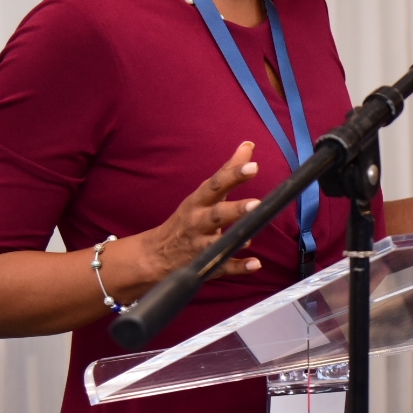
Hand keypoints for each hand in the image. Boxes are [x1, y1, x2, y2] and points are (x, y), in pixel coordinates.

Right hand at [141, 141, 265, 278]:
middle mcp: (197, 222)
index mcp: (198, 202)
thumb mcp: (204, 193)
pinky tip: (255, 263)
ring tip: (251, 236)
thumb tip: (249, 145)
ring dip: (233, 239)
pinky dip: (238, 267)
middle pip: (215, 215)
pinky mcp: (205, 265)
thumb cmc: (189, 217)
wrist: (156, 254)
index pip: (216, 185)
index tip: (252, 165)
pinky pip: (222, 267)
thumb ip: (228, 171)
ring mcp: (199, 246)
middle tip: (256, 203)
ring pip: (215, 243)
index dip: (233, 175)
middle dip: (234, 210)